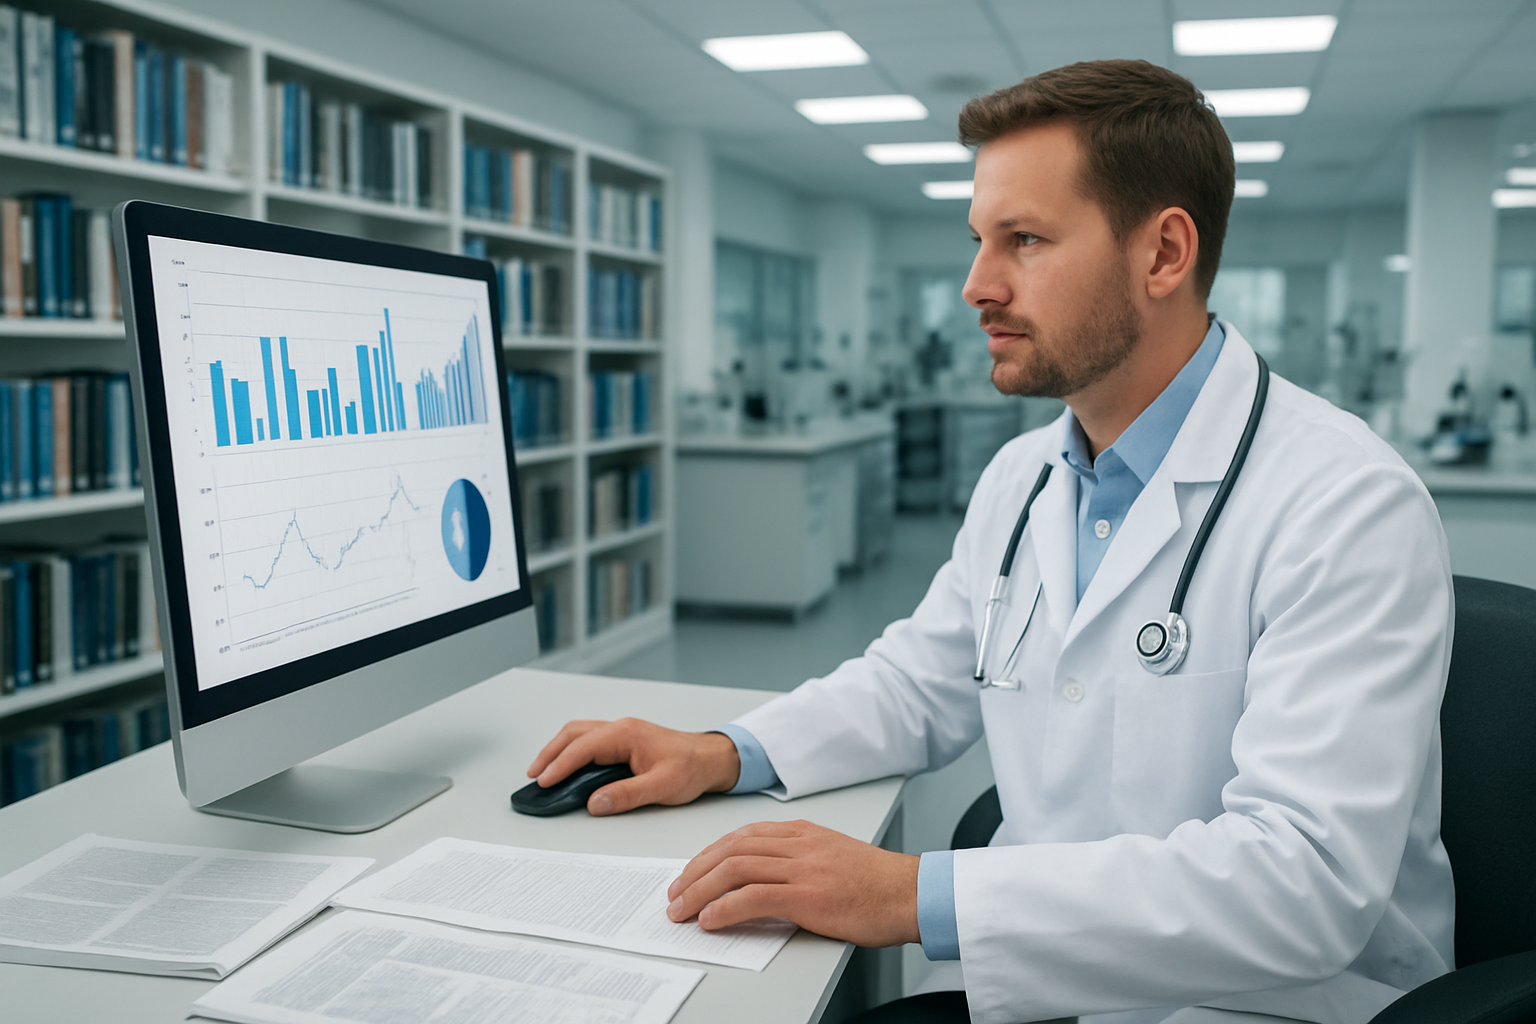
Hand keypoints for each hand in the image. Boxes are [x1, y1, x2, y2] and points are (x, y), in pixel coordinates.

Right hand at [525, 718, 740, 815]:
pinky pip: (589, 739)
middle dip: (550, 753)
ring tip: (542, 771)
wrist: (711, 758)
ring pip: (579, 733)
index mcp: (626, 735)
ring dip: (558, 749)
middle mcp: (620, 728)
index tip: (543, 781)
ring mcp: (621, 732)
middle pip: (574, 734)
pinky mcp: (623, 739)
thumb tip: (595, 803)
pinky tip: (566, 764)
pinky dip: (571, 749)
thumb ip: (627, 795)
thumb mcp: (662, 787)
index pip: (583, 748)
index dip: (560, 765)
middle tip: (534, 776)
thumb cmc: (692, 768)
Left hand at [665, 820, 920, 947]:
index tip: (690, 874)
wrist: (911, 893)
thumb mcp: (831, 857)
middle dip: (695, 872)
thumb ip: (797, 861)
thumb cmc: (877, 883)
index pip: (741, 836)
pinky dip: (725, 908)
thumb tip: (758, 883)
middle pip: (730, 849)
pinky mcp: (808, 895)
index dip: (708, 855)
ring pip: (734, 869)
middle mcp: (797, 844)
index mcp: (802, 832)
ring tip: (682, 910)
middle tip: (675, 894)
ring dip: (700, 891)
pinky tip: (710, 921)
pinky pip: (753, 897)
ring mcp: (802, 868)